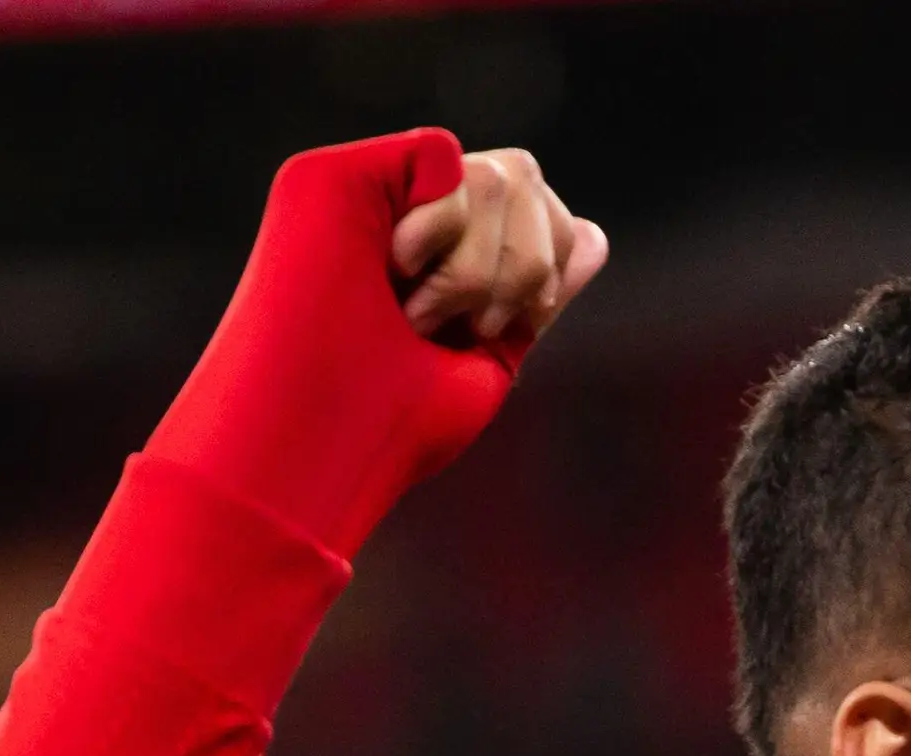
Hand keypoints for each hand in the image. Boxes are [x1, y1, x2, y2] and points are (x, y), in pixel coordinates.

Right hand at [147, 132, 608, 558]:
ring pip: (500, 174)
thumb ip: (532, 297)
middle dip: (521, 270)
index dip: (545, 270)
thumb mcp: (484, 365)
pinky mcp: (332, 176)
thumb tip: (591, 234)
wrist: (319, 448)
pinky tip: (396, 268)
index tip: (486, 335)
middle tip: (452, 328)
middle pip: (528, 183)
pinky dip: (441, 222)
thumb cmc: (388, 432)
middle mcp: (412, 216)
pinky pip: (442, 153)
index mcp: (450, 259)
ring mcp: (370, 192)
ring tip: (414, 315)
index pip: (548, 219)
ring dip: (478, 268)